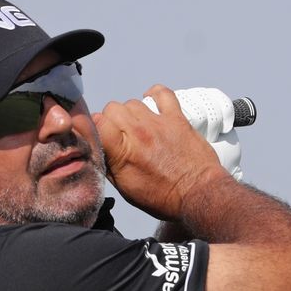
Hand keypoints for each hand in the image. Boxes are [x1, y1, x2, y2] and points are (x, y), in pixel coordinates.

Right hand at [93, 85, 228, 220]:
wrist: (197, 193)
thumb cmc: (163, 197)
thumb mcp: (125, 189)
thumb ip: (108, 165)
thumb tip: (98, 150)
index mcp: (123, 152)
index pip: (96, 121)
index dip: (93, 127)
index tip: (97, 135)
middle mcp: (138, 133)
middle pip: (112, 108)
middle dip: (111, 120)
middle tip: (119, 135)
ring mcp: (158, 123)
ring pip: (132, 102)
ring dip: (131, 113)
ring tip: (137, 127)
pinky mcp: (176, 118)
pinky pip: (162, 93)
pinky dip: (154, 94)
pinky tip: (151, 103)